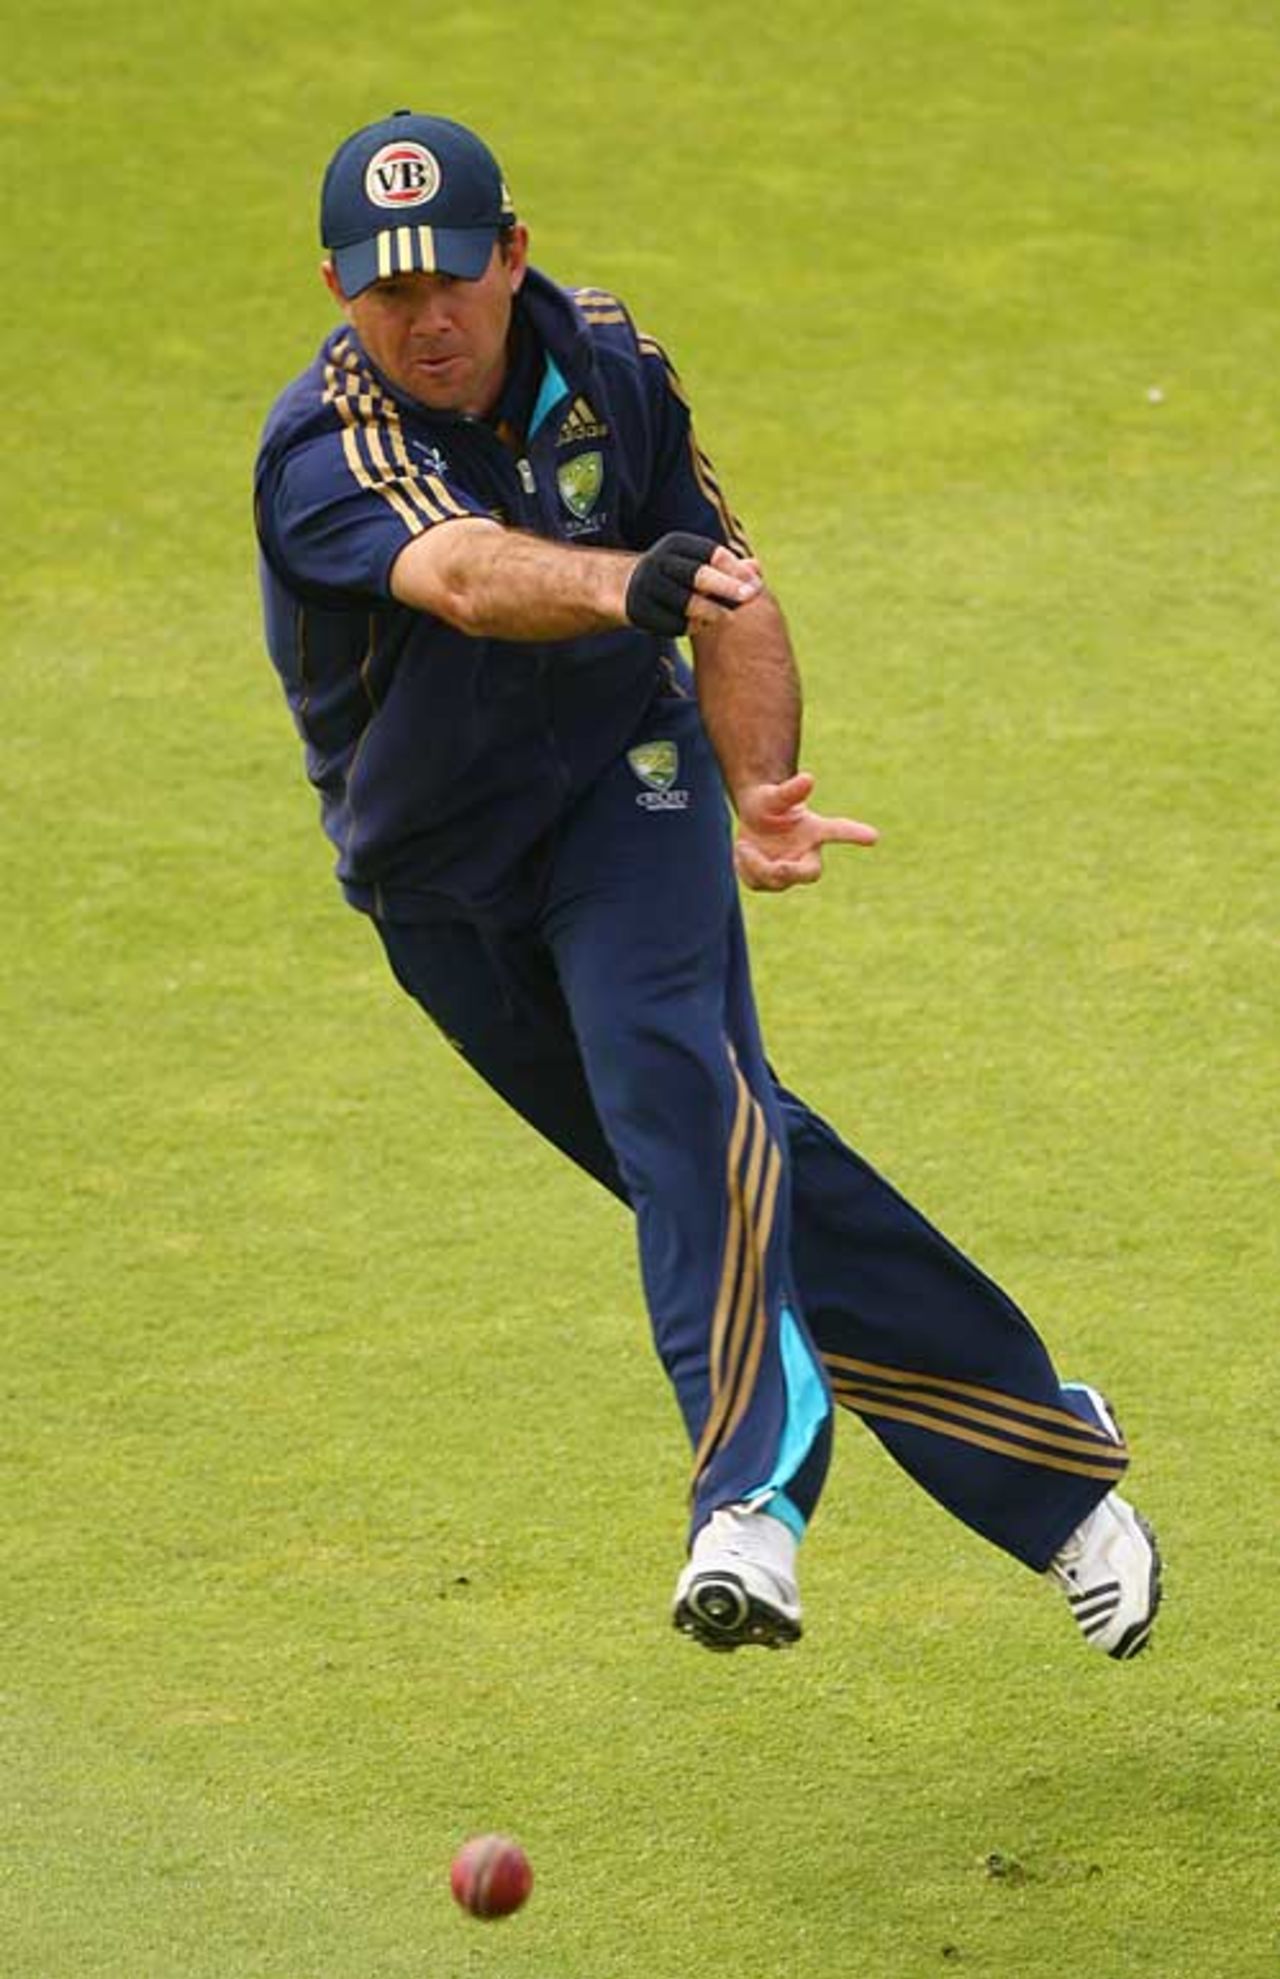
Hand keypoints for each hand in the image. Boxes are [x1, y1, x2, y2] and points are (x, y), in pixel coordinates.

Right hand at [626, 534, 762, 635]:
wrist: (618, 586)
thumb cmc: (671, 575)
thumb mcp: (692, 562)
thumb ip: (724, 566)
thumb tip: (756, 568)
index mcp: (676, 545)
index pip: (711, 553)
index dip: (736, 569)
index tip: (756, 584)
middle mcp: (659, 562)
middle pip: (698, 574)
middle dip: (726, 585)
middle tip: (750, 596)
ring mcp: (646, 587)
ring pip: (685, 601)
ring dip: (710, 610)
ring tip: (727, 617)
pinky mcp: (639, 611)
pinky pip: (672, 622)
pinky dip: (690, 625)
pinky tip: (701, 625)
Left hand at [734, 772, 878, 890]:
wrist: (752, 821)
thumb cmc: (768, 803)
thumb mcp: (774, 795)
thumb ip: (790, 791)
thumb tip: (808, 778)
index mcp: (815, 831)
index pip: (838, 831)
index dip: (855, 834)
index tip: (874, 836)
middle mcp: (807, 854)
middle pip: (810, 873)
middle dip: (792, 873)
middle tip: (777, 868)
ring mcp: (790, 872)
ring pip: (776, 879)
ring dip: (756, 863)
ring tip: (744, 844)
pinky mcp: (771, 883)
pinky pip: (757, 883)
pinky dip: (745, 867)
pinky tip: (744, 853)